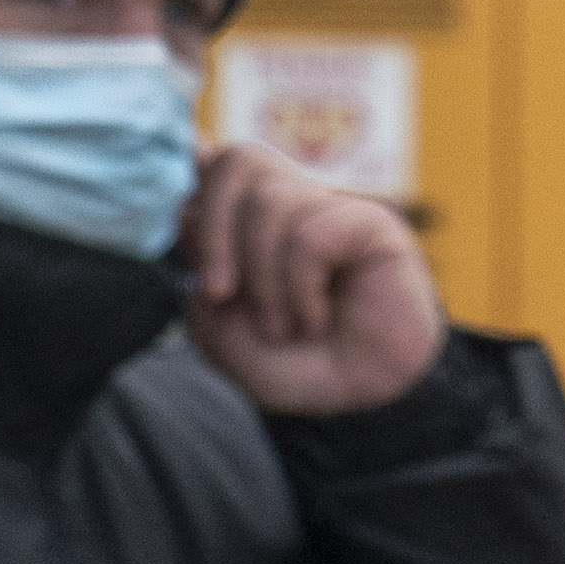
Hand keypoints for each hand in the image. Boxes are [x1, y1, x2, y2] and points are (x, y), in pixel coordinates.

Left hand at [181, 142, 447, 414]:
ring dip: (263, 279)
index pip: (216, 166)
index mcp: (255, 224)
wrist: (367, 402)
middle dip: (214, 231)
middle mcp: (294, 209)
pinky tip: (315, 320)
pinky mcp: (370, 226)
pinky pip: (310, 235)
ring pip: (269, 199)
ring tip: (282, 329)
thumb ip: (199, 295)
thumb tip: (196, 228)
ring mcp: (332, 212)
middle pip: (240, 161)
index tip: (194, 247)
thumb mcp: (229, 344)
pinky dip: (300, 289)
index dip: (194, 192)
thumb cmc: (303, 368)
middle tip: (219, 294)